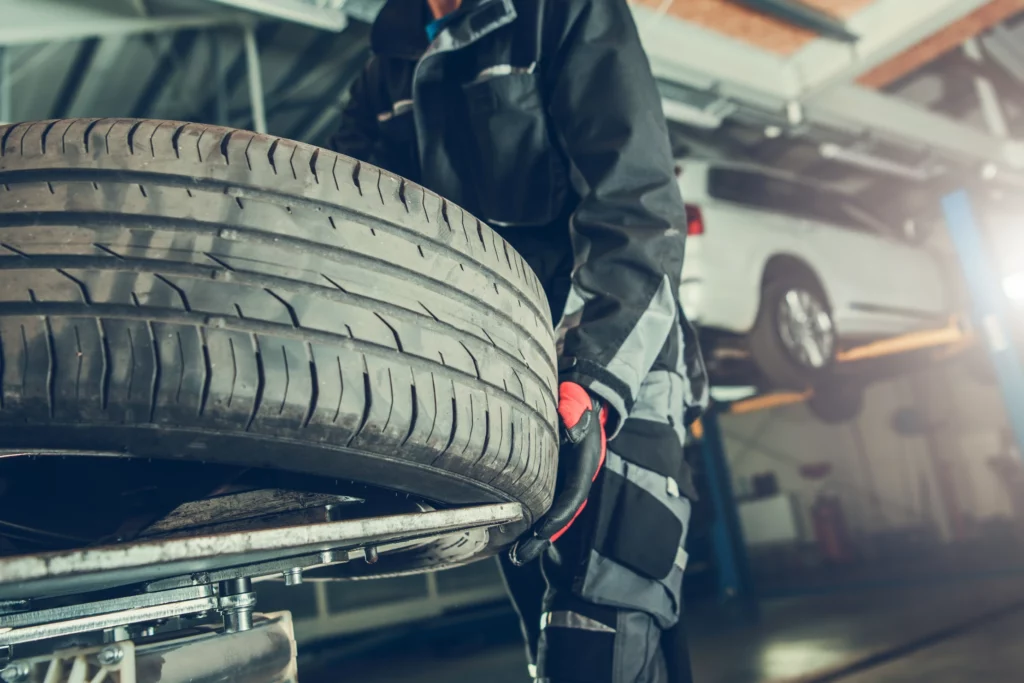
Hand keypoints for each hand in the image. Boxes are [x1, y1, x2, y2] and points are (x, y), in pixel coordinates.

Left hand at [509, 382, 606, 564]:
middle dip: (542, 537)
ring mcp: (566, 481)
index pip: (573, 496)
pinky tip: (513, 534)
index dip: (558, 516)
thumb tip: (573, 429)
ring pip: (552, 513)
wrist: (583, 398)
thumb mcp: (579, 404)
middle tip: (520, 556)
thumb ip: (576, 415)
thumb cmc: (577, 402)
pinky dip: (530, 520)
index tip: (541, 531)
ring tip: (515, 555)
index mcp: (584, 465)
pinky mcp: (554, 480)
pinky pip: (543, 504)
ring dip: (536, 535)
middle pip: (561, 514)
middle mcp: (576, 478)